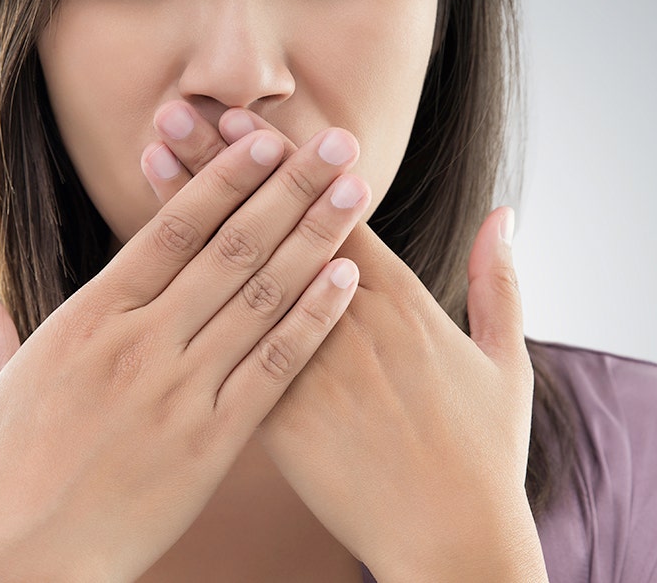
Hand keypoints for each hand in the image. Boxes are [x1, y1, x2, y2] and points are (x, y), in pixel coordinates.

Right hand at [0, 115, 372, 580]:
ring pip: (260, 298)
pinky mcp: (209, 445)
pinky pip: (272, 370)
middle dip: (288, 189)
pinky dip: (313, 322)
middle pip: (230, 248)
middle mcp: (138, 343)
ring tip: (355, 194)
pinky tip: (348, 284)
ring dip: (315, 240)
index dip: (223, 178)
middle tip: (336, 143)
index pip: (169, 229)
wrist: (20, 569)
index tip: (262, 140)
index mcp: (86, 319)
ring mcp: (178, 392)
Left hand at [143, 102, 548, 581]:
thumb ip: (500, 283)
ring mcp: (309, 368)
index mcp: (403, 304)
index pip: (332, 210)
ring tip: (152, 167)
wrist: (452, 541)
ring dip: (191, 218)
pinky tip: (149, 273)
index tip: (241, 118)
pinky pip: (224, 350)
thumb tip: (505, 215)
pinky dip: (187, 305)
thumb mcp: (507, 361)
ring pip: (238, 277)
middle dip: (222, 167)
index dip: (284, 159)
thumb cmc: (481, 457)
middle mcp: (349, 324)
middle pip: (272, 228)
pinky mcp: (279, 418)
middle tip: (175, 116)